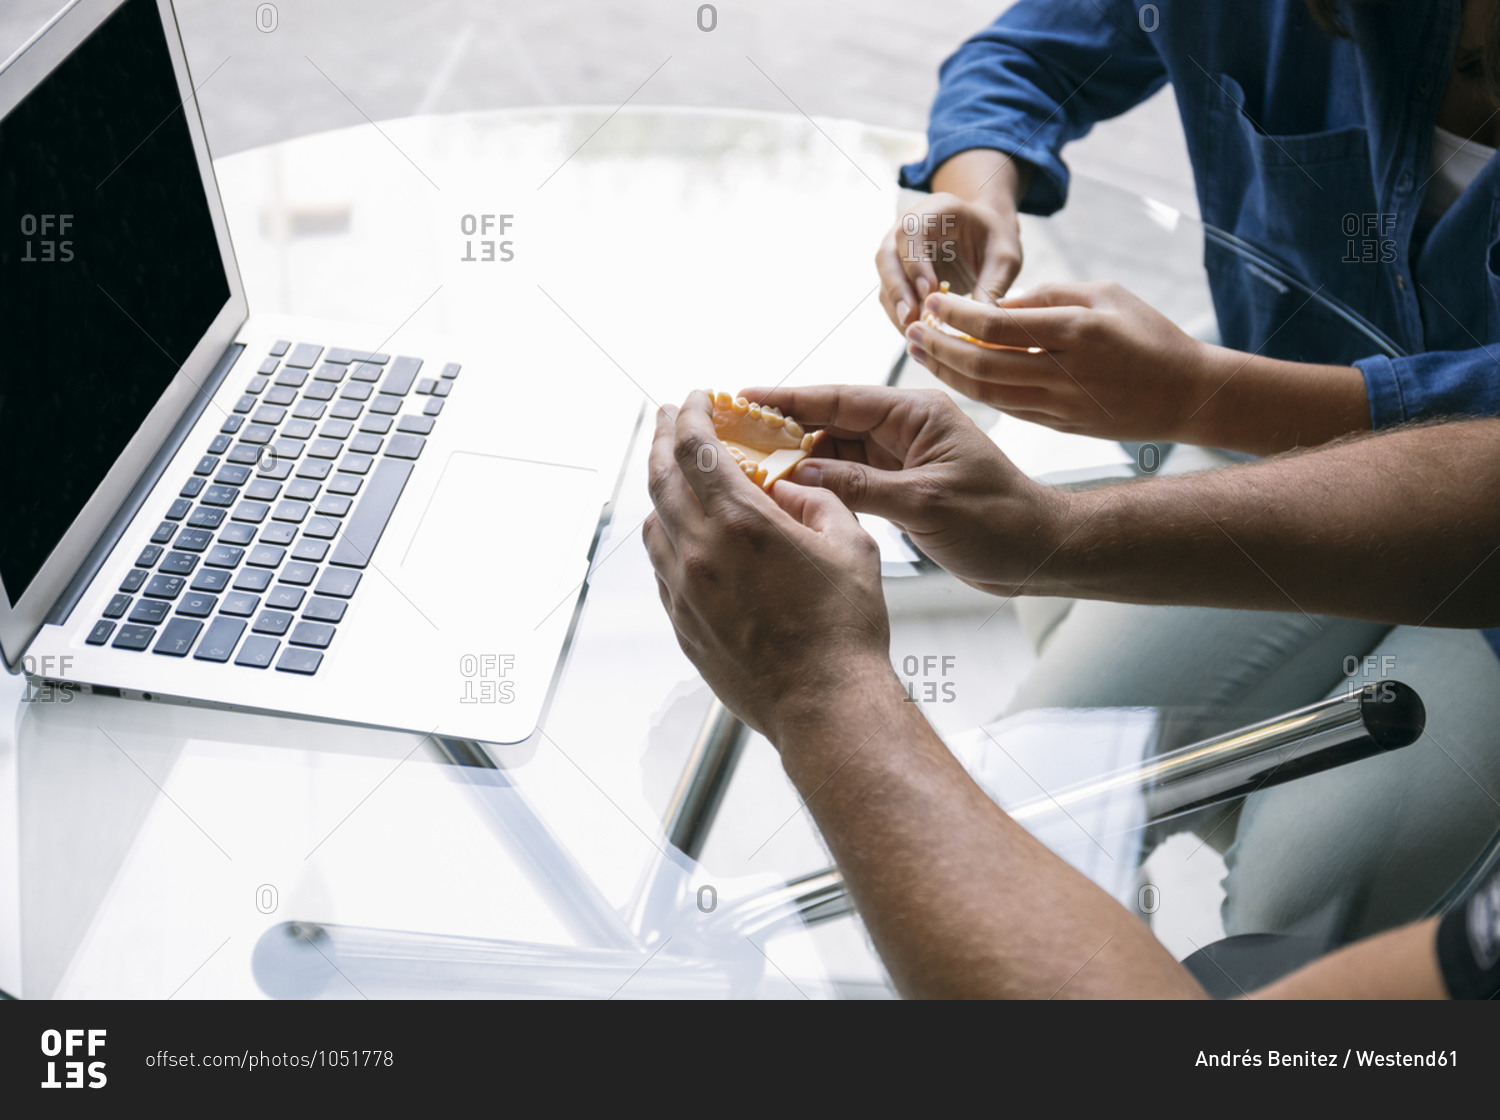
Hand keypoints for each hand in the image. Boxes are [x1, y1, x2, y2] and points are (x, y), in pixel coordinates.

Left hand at [643, 392, 892, 740]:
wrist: (824, 706)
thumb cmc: (844, 630)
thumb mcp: (851, 545)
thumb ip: (817, 501)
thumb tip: (790, 488)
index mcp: (741, 523)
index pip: (696, 447)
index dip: (691, 413)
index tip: (694, 397)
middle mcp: (700, 552)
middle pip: (660, 478)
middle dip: (661, 437)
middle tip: (665, 416)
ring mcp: (683, 591)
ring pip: (653, 523)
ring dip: (660, 489)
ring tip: (673, 474)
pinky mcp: (681, 624)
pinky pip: (661, 566)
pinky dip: (666, 536)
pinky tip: (682, 534)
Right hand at [742, 385, 1070, 595]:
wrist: (1039, 552)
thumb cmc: (999, 523)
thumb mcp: (924, 505)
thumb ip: (860, 487)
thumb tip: (799, 476)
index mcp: (916, 413)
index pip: (839, 397)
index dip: (787, 398)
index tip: (741, 397)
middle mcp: (905, 427)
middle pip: (830, 419)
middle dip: (782, 428)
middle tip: (731, 437)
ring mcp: (902, 455)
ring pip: (834, 450)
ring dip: (797, 459)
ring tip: (748, 468)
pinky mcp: (901, 483)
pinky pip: (848, 477)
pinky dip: (818, 485)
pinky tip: (786, 494)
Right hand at [876, 192, 1023, 330]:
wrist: (984, 234)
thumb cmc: (995, 240)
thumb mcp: (1005, 259)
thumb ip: (992, 287)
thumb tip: (976, 328)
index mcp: (937, 210)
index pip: (911, 231)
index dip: (915, 262)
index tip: (929, 291)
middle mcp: (908, 225)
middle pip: (887, 255)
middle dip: (897, 290)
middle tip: (910, 319)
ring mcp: (897, 248)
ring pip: (884, 278)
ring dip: (895, 307)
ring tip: (913, 333)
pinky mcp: (896, 272)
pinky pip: (889, 295)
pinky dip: (899, 315)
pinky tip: (917, 333)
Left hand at [905, 281, 1214, 442]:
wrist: (1188, 395)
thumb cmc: (1148, 334)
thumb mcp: (1104, 295)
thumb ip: (1047, 295)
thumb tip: (993, 305)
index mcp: (1077, 332)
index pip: (998, 325)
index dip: (956, 315)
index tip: (933, 302)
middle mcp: (1065, 373)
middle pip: (981, 365)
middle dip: (938, 349)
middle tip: (911, 330)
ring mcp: (1060, 406)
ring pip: (987, 393)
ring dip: (948, 373)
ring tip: (921, 352)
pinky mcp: (1058, 426)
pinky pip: (1005, 407)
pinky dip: (974, 390)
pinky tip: (955, 373)